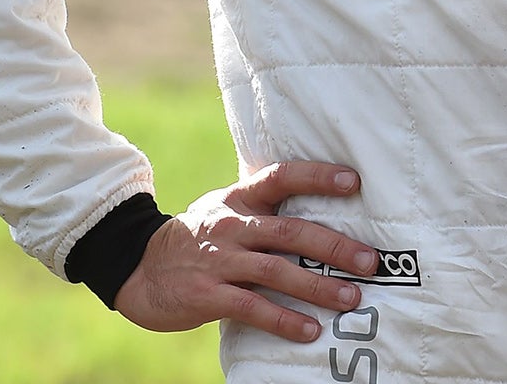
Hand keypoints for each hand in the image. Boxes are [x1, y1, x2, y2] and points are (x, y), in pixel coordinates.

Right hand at [115, 161, 380, 342]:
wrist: (136, 266)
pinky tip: (310, 330)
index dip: (318, 176)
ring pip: (276, 271)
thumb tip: (325, 214)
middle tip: (370, 261)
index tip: (355, 181)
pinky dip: (283, 320)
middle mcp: (233, 225)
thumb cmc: (199, 238)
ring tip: (351, 298)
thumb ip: (266, 211)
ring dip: (317, 286)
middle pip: (290, 231)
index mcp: (241, 199)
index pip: (282, 176)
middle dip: (334, 246)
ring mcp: (220, 260)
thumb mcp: (227, 211)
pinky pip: (252, 307)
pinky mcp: (208, 295)